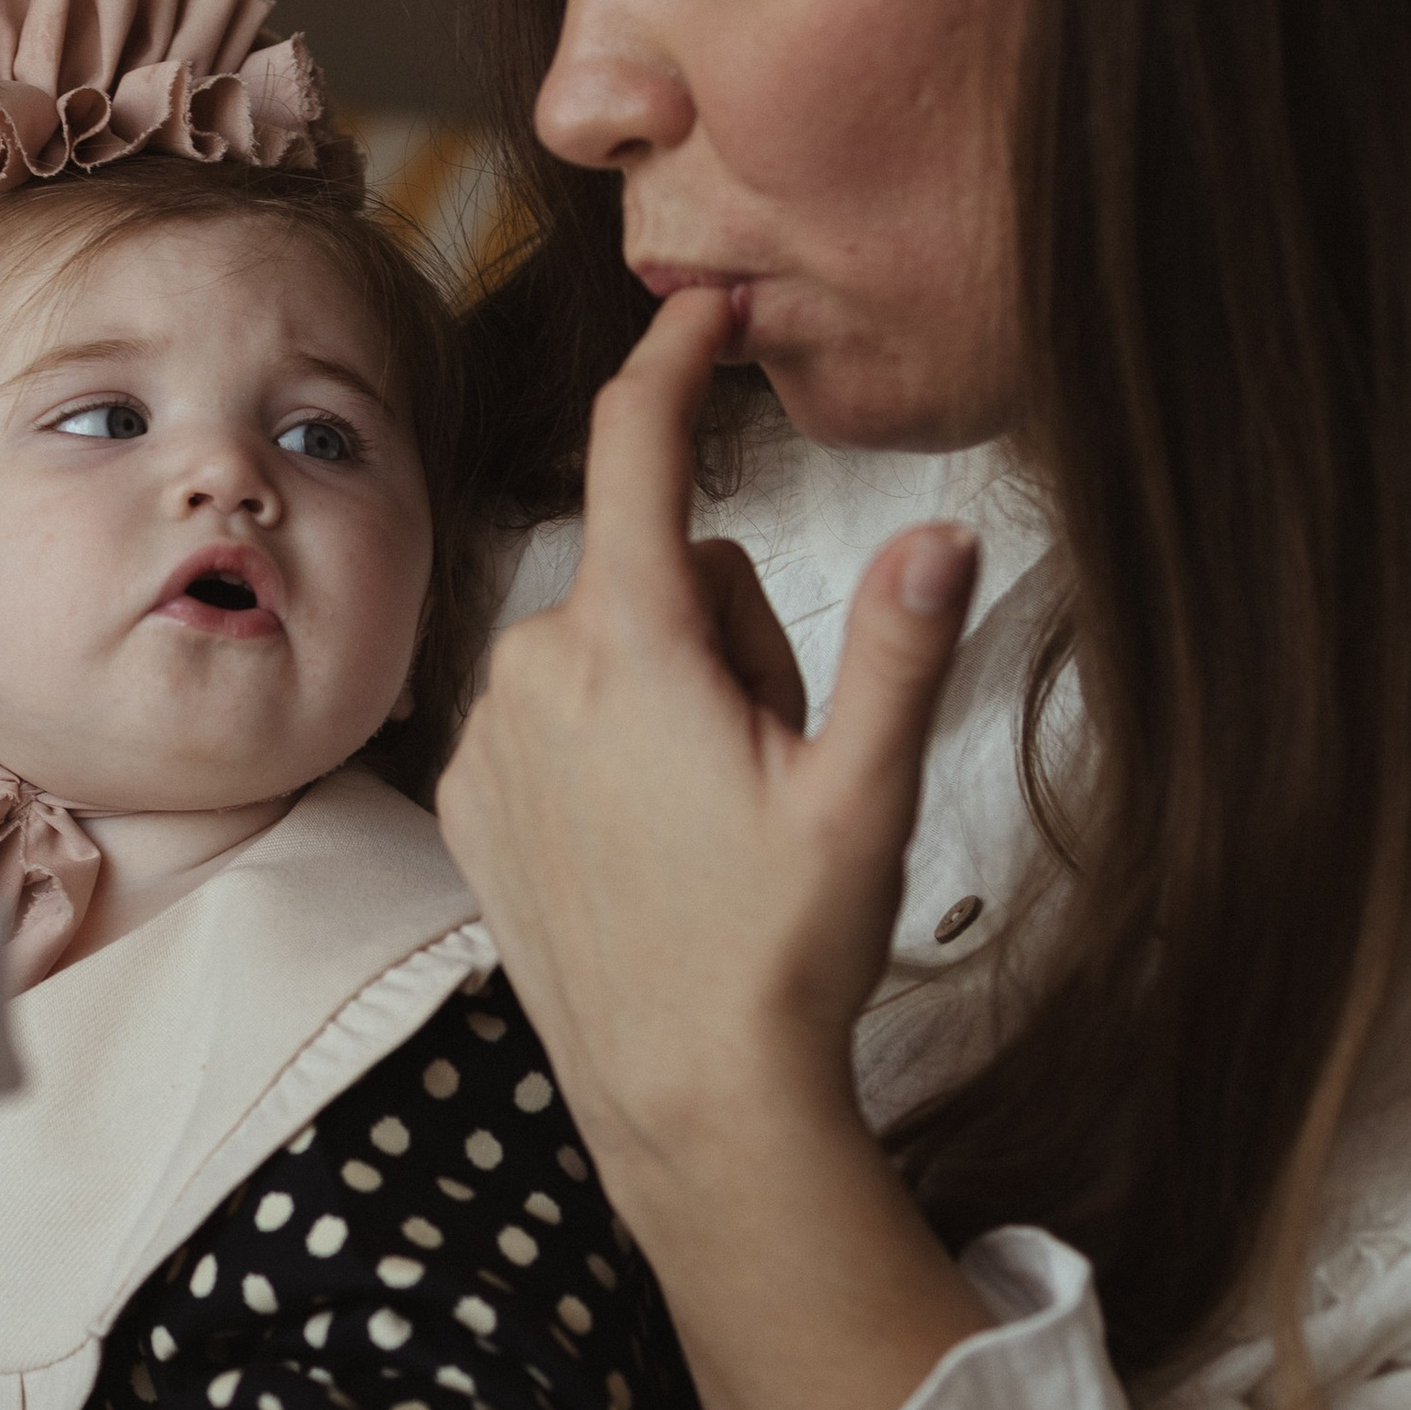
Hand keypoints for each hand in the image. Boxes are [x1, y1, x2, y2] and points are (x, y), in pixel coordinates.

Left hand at [437, 285, 990, 1409]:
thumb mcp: (867, 796)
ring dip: (665, 688)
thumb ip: (905, 647)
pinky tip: (647, 836)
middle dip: (723, 626)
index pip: (636, 450)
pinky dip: (603, 742)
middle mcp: (537, 670)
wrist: (684, 1101)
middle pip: (655, 568)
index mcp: (634, 647)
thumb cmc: (776, 955)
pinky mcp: (468, 794)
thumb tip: (942, 534)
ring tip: (709, 810)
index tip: (704, 308)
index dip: (672, 361)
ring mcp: (490, 734)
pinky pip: (551, 708)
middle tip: (771, 753)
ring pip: (604, 640)